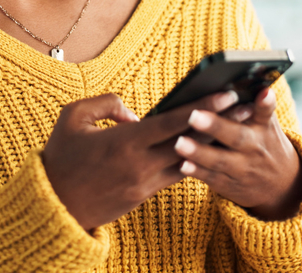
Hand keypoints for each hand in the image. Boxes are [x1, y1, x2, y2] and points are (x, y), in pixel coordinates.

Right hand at [42, 90, 245, 229]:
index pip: (173, 123)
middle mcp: (141, 165)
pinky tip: (210, 149)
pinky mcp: (143, 196)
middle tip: (249, 108)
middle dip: (222, 124)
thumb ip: (105, 104)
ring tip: (238, 128)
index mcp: (125, 142)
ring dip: (215, 144)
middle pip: (192, 141)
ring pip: (189, 161)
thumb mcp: (72, 118)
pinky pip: (174, 175)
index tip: (227, 95)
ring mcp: (145, 184)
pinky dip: (193, 161)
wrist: (52, 206)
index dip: (203, 108)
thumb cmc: (59, 158)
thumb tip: (133, 111)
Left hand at [174, 87, 301, 219]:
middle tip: (193, 116)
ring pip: (220, 160)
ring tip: (179, 143)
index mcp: (264, 128)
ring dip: (199, 152)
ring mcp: (242, 169)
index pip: (266, 112)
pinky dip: (197, 172)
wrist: (281, 185)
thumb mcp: (267, 124)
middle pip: (236, 136)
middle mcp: (255, 148)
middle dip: (215, 126)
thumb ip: (257, 107)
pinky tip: (182, 165)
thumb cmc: (265, 142)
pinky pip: (212, 178)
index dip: (265, 102)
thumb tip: (244, 84)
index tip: (263, 91)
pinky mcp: (230, 185)